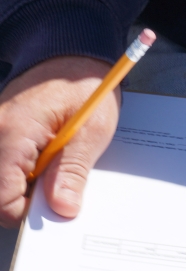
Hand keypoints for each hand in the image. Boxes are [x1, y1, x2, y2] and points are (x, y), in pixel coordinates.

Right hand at [0, 57, 119, 226]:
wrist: (73, 58)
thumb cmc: (85, 89)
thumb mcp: (91, 132)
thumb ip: (72, 171)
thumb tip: (62, 208)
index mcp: (13, 134)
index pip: (0, 196)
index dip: (25, 213)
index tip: (52, 210)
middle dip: (24, 201)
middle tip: (57, 192)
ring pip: (0, 178)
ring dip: (24, 186)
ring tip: (54, 172)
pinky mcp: (0, 133)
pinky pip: (5, 163)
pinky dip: (22, 172)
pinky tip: (46, 163)